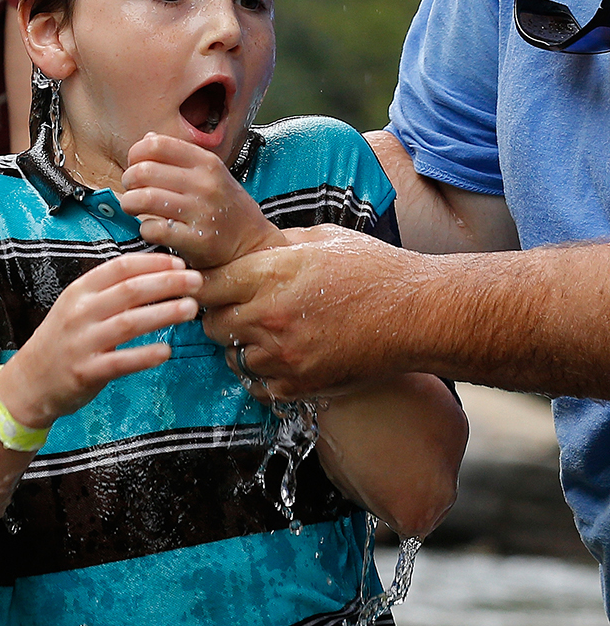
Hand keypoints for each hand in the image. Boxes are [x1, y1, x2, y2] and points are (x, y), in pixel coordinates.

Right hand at [0, 253, 200, 428]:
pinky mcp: (86, 371)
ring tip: (191, 309)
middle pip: (130, 291)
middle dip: (168, 283)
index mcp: (80, 291)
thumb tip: (153, 275)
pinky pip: (121, 361)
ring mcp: (82, 342)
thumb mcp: (77, 307)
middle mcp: (80, 313)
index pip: (120, 268)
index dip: (153, 263)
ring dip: (164, 313)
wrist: (29, 382)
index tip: (180, 264)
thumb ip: (108, 292)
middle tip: (197, 281)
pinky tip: (167, 351)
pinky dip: (146, 355)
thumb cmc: (62, 341)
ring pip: (130, 323)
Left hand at [120, 132, 284, 267]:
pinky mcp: (196, 240)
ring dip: (130, 203)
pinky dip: (144, 229)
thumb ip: (180, 156)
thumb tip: (147, 138)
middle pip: (144, 171)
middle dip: (128, 180)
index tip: (135, 165)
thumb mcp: (211, 174)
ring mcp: (201, 212)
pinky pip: (153, 229)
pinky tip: (151, 228)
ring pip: (144, 199)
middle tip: (131, 189)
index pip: (156, 144)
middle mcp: (205, 184)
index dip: (136, 154)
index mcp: (206, 163)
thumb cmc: (226, 208)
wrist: (253, 244)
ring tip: (133, 207)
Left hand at [196, 225, 427, 397]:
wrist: (419, 314)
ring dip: (243, 348)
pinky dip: (264, 375)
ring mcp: (283, 355)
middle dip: (221, 317)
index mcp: (271, 275)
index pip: (207, 285)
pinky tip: (282, 358)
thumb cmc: (376, 270)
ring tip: (266, 335)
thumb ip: (279, 245)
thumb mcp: (324, 240)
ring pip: (233, 357)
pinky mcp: (299, 384)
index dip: (206, 285)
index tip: (214, 286)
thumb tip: (254, 249)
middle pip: (213, 324)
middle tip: (239, 311)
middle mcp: (270, 316)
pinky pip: (258, 385)